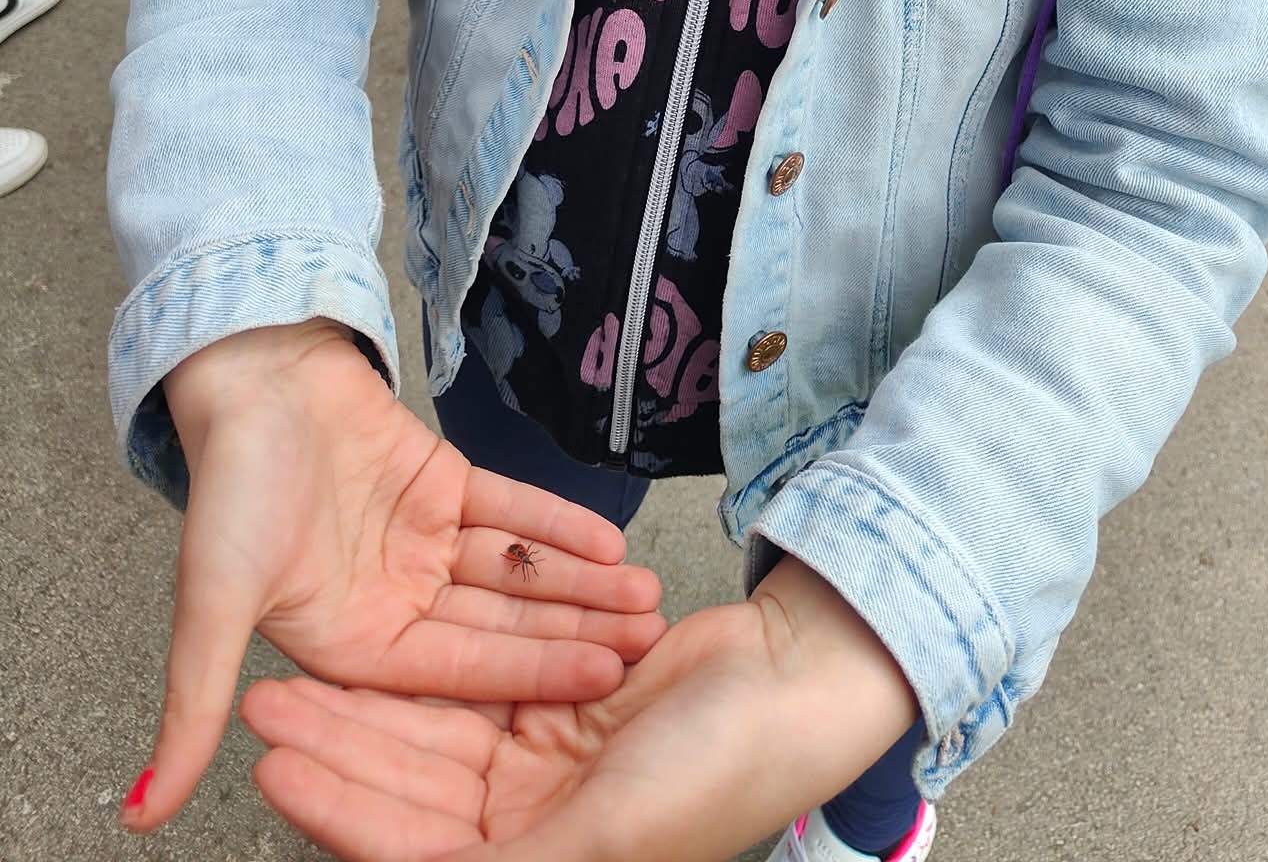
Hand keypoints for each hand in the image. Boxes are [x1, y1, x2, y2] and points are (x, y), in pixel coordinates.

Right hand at [126, 321, 665, 831]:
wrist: (251, 369)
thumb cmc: (229, 486)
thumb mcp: (212, 603)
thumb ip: (195, 706)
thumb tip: (141, 815)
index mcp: (349, 647)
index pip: (457, 672)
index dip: (531, 673)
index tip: (604, 675)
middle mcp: (393, 602)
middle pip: (499, 625)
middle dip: (575, 633)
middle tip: (651, 640)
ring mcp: (422, 544)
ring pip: (514, 571)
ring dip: (580, 583)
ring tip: (647, 594)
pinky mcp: (444, 485)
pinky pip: (512, 511)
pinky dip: (559, 525)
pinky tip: (612, 542)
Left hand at [243, 556, 920, 861]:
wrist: (795, 677)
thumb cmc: (723, 770)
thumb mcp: (610, 835)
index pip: (410, 846)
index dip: (340, 806)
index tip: (274, 765)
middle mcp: (529, 821)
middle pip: (407, 780)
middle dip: (338, 742)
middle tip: (265, 698)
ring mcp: (542, 756)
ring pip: (431, 725)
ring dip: (370, 698)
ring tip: (302, 661)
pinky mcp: (560, 695)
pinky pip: (480, 676)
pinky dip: (436, 657)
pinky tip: (384, 634)